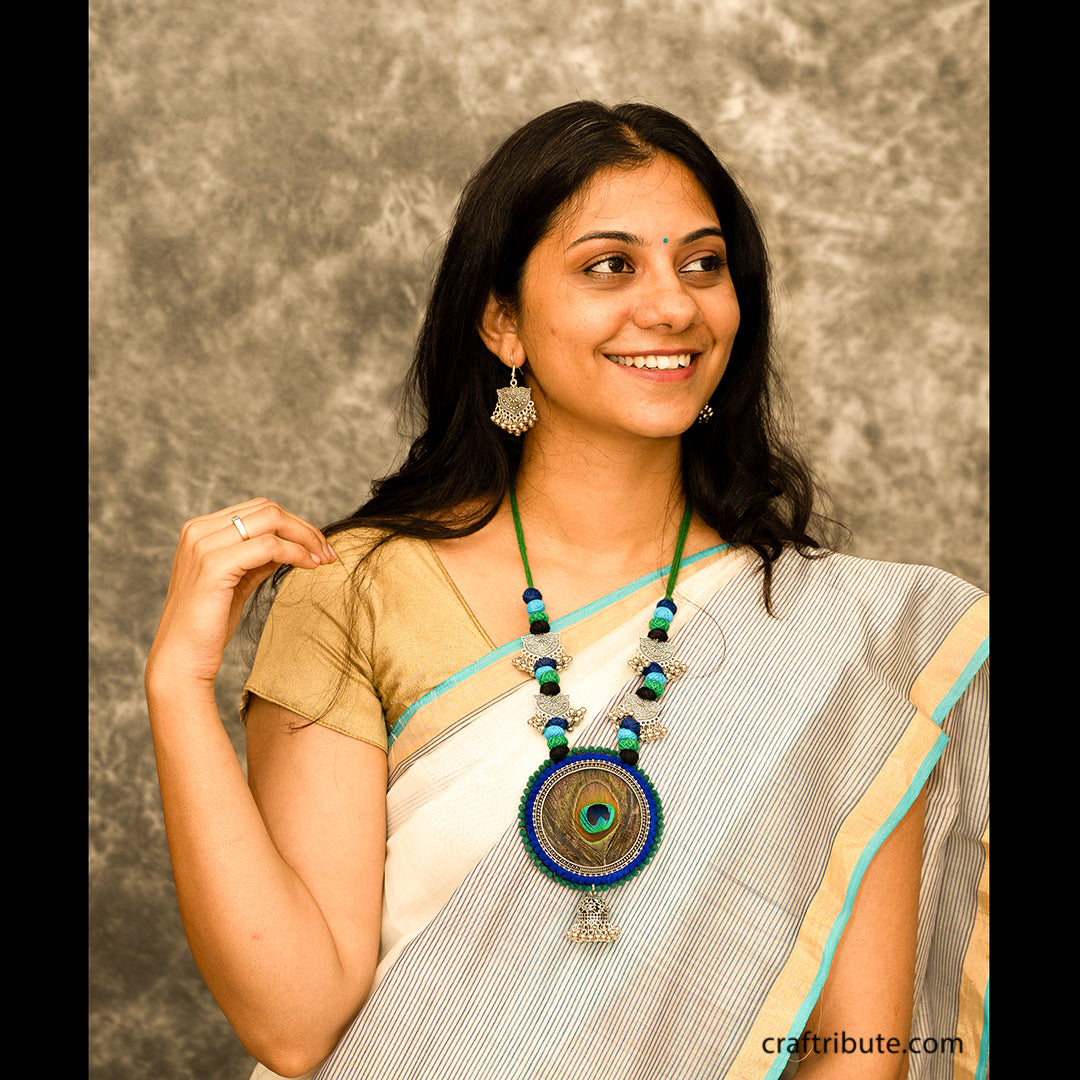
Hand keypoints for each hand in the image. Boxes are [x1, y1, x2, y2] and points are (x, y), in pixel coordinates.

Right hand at [146, 497, 334, 690]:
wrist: (181, 657)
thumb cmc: (209, 623)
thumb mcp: (237, 580)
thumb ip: (258, 557)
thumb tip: (293, 543)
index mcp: (200, 530)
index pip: (258, 509)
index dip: (294, 523)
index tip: (319, 545)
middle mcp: (198, 531)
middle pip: (267, 509)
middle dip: (304, 528)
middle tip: (328, 551)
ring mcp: (203, 545)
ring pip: (271, 521)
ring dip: (306, 538)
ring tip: (323, 559)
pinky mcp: (214, 565)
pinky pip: (269, 546)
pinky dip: (296, 552)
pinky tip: (310, 566)